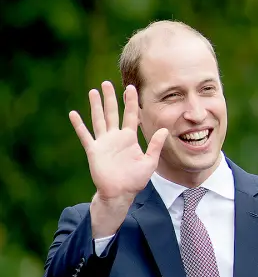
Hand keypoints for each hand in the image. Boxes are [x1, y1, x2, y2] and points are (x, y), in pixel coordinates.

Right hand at [70, 82, 167, 237]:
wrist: (121, 193)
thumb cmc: (135, 179)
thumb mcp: (149, 162)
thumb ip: (156, 146)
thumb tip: (164, 130)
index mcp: (129, 138)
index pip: (130, 115)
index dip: (131, 102)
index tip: (131, 87)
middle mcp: (116, 137)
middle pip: (113, 113)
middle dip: (110, 98)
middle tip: (107, 83)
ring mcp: (104, 142)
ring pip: (99, 119)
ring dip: (95, 106)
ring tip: (93, 91)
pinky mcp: (94, 150)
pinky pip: (85, 135)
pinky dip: (79, 125)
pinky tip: (73, 114)